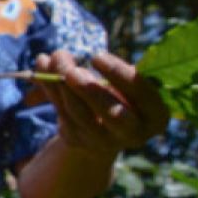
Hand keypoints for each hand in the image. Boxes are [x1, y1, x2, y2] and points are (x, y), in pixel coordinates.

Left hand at [36, 50, 169, 155]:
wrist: (106, 128)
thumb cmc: (124, 95)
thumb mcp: (125, 82)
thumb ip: (104, 68)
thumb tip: (65, 55)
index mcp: (156, 116)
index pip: (141, 94)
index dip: (119, 74)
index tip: (97, 57)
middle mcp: (134, 133)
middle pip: (111, 113)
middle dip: (90, 90)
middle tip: (71, 71)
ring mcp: (104, 141)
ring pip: (80, 114)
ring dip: (63, 86)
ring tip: (55, 58)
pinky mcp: (78, 140)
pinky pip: (60, 112)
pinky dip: (49, 87)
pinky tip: (41, 65)